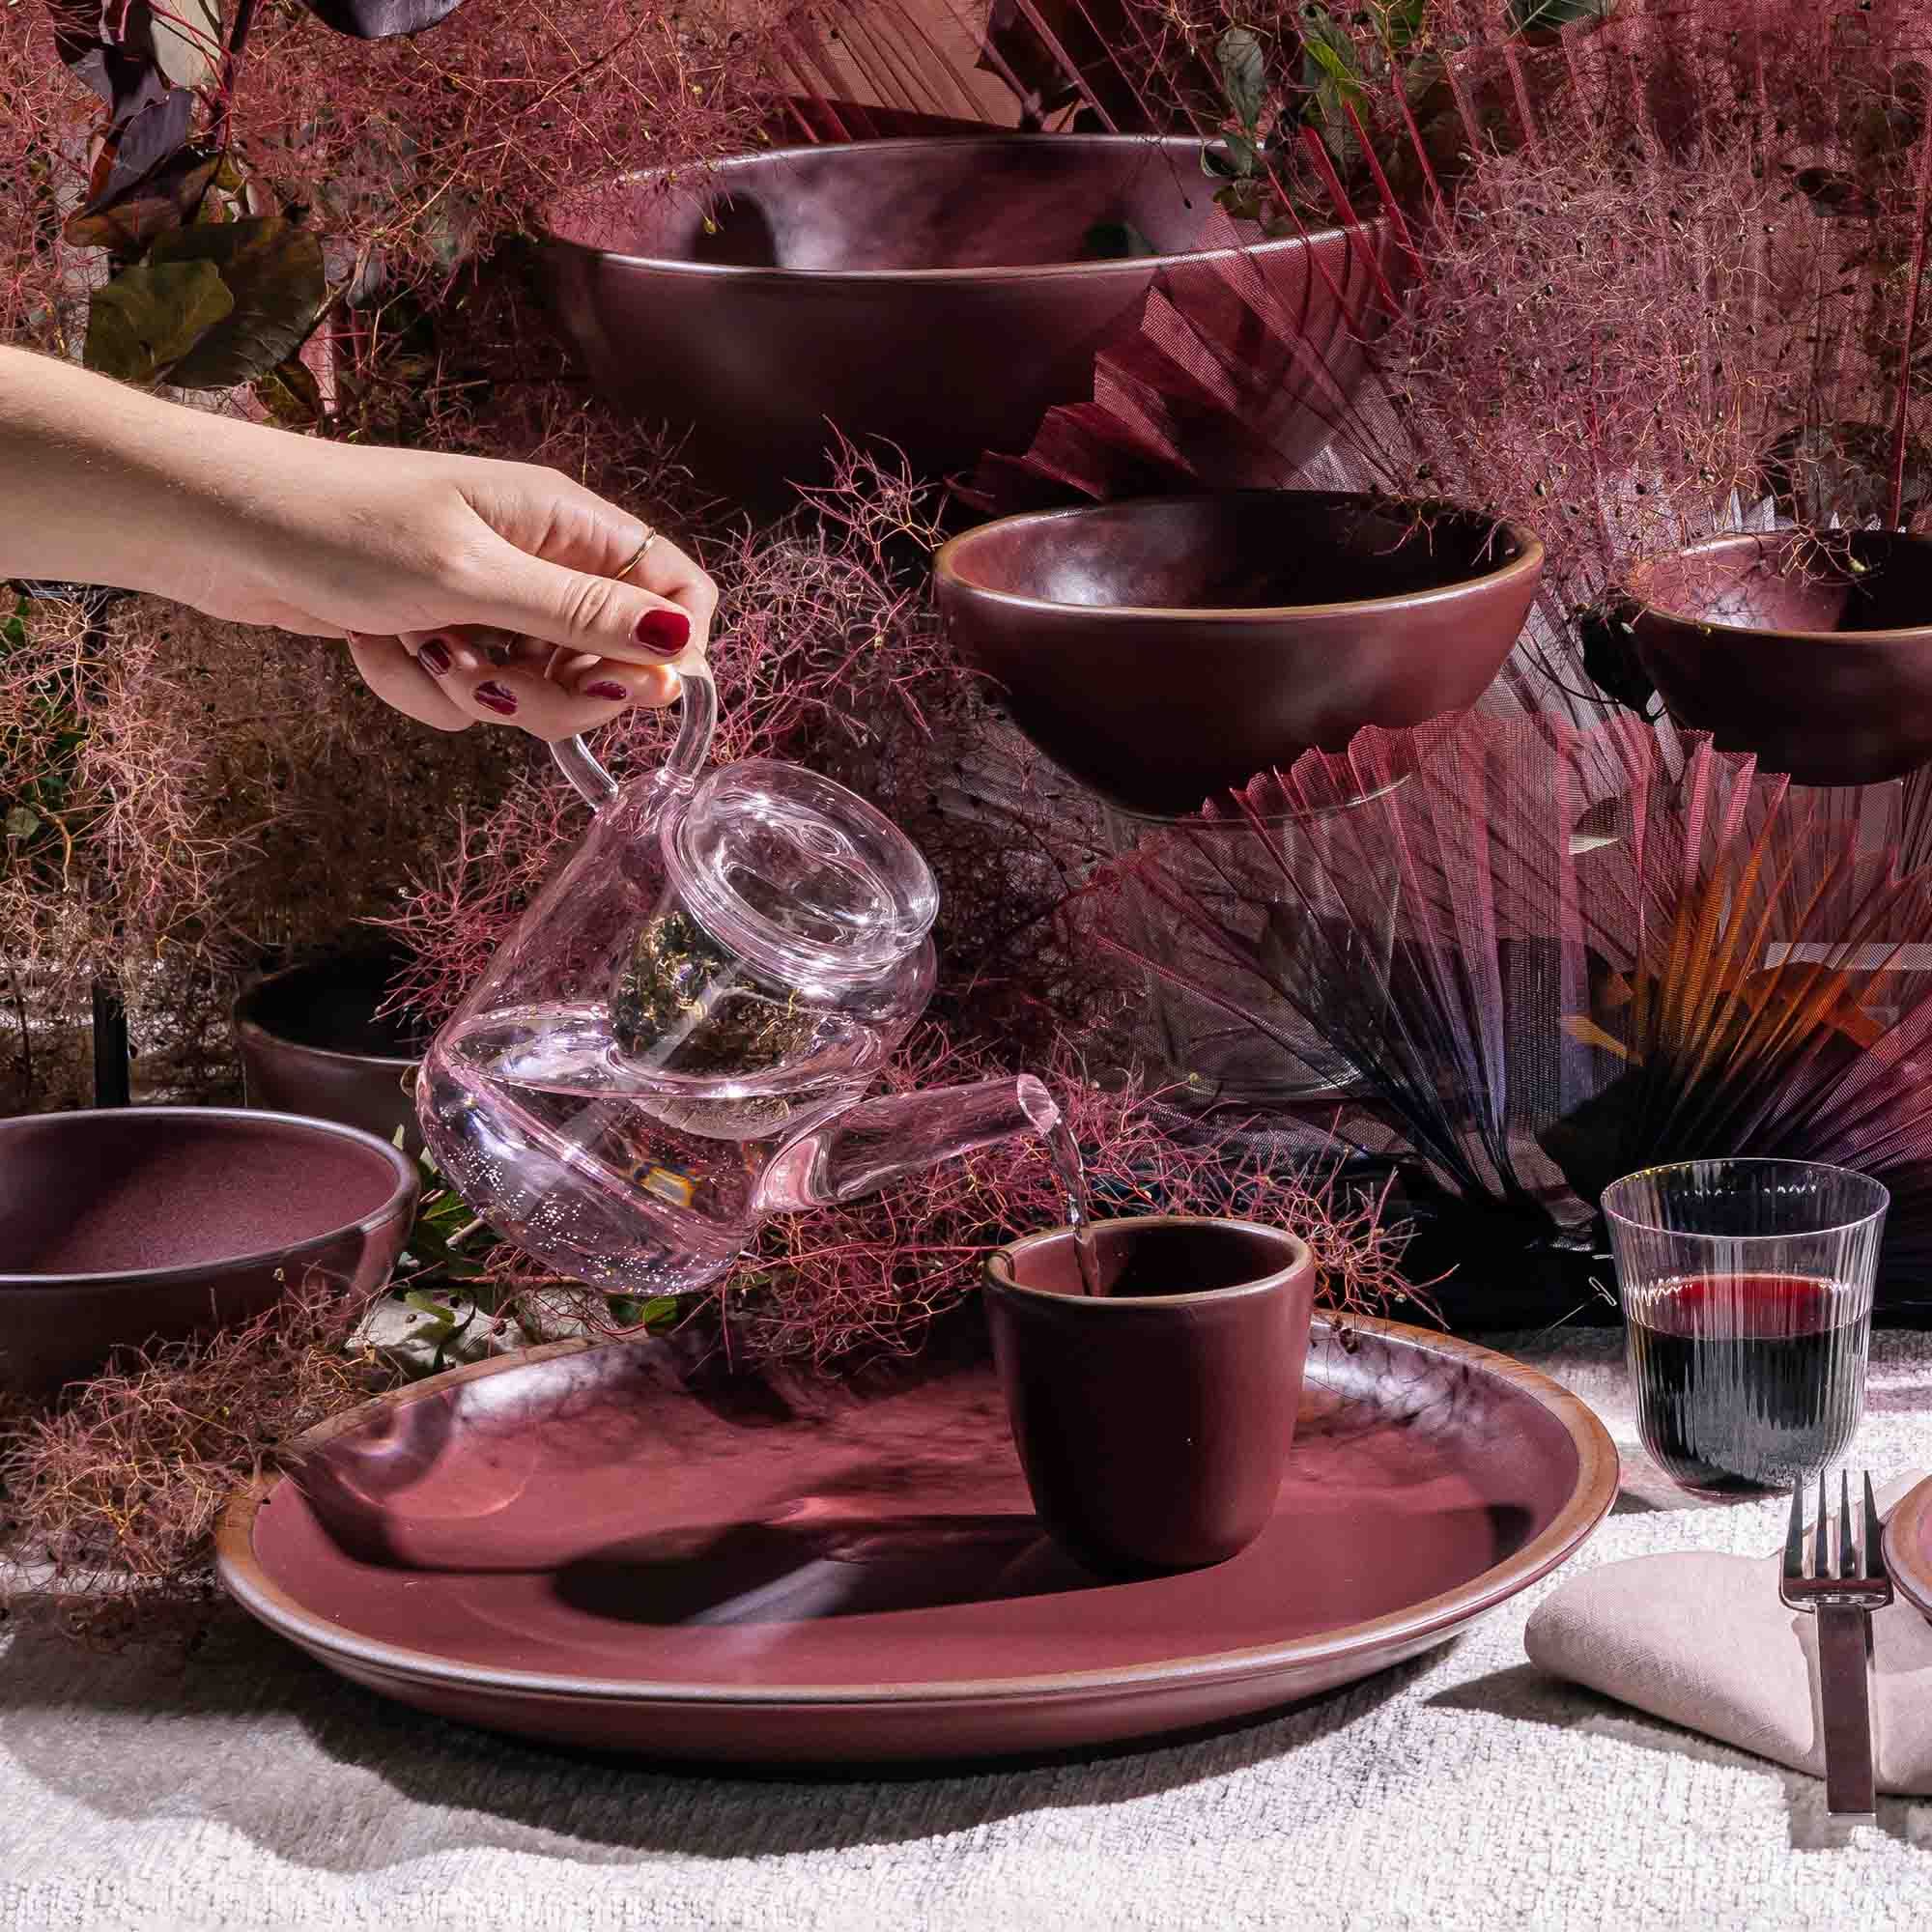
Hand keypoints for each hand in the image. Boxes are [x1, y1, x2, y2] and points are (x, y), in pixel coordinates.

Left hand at [177, 438, 718, 739]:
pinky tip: (376, 646)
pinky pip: (471, 701)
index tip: (624, 690)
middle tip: (486, 676)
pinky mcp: (446, 639)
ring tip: (416, 647)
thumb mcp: (470, 575)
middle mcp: (541, 562)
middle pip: (609, 662)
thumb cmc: (339, 527)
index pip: (676, 589)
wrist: (217, 529)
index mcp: (564, 522)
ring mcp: (493, 605)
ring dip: (475, 694)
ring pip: (537, 693)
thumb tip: (681, 643)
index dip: (666, 650)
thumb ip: (580, 615)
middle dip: (550, 693)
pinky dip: (423, 691)